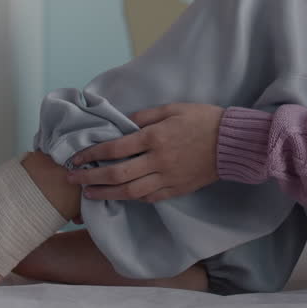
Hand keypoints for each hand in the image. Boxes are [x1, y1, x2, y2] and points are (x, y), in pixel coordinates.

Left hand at [64, 103, 224, 202]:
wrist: (233, 143)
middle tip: (72, 179)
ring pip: (130, 192)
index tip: (76, 158)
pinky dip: (131, 198)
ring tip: (89, 194)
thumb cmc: (203, 120)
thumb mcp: (172, 108)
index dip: (92, 155)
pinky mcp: (177, 189)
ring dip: (106, 194)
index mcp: (155, 137)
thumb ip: (144, 116)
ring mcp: (168, 178)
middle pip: (117, 174)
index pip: (114, 149)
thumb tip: (121, 124)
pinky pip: (149, 198)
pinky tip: (119, 196)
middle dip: (91, 178)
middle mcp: (158, 160)